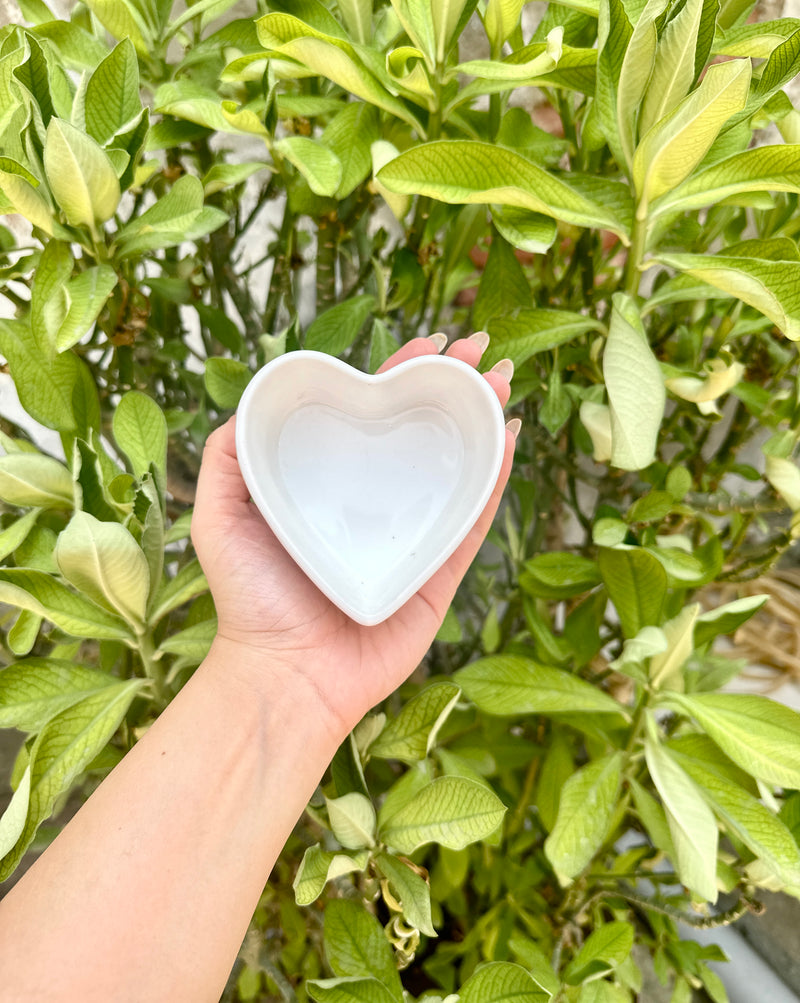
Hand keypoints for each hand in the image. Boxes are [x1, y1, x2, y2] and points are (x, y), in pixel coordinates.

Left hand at [191, 335, 517, 738]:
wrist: (284, 676)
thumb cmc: (251, 599)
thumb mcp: (219, 516)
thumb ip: (228, 457)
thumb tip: (254, 401)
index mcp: (333, 483)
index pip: (372, 415)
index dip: (400, 373)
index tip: (428, 341)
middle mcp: (377, 502)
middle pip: (424, 431)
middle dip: (454, 385)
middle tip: (480, 347)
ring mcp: (412, 535)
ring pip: (457, 467)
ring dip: (484, 420)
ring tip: (504, 380)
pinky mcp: (439, 573)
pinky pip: (471, 520)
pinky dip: (494, 480)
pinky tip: (507, 438)